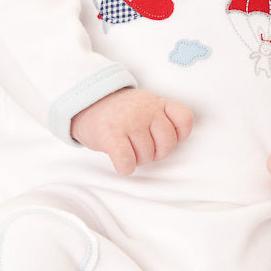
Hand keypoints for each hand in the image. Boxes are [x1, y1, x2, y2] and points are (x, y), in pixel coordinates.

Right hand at [71, 89, 193, 175]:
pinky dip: (124, 167)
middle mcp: (146, 110)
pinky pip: (127, 162)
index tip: (162, 137)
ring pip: (146, 157)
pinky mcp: (111, 134)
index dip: (179, 134)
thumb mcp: (145, 104)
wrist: (86, 103)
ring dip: (136, 160)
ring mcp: (129, 121)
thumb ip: (163, 116)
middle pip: (167, 145)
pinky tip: (119, 159)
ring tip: (126, 147)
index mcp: (157, 103)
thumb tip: (177, 139)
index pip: (184, 118)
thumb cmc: (120, 111)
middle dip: (155, 153)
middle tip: (140, 147)